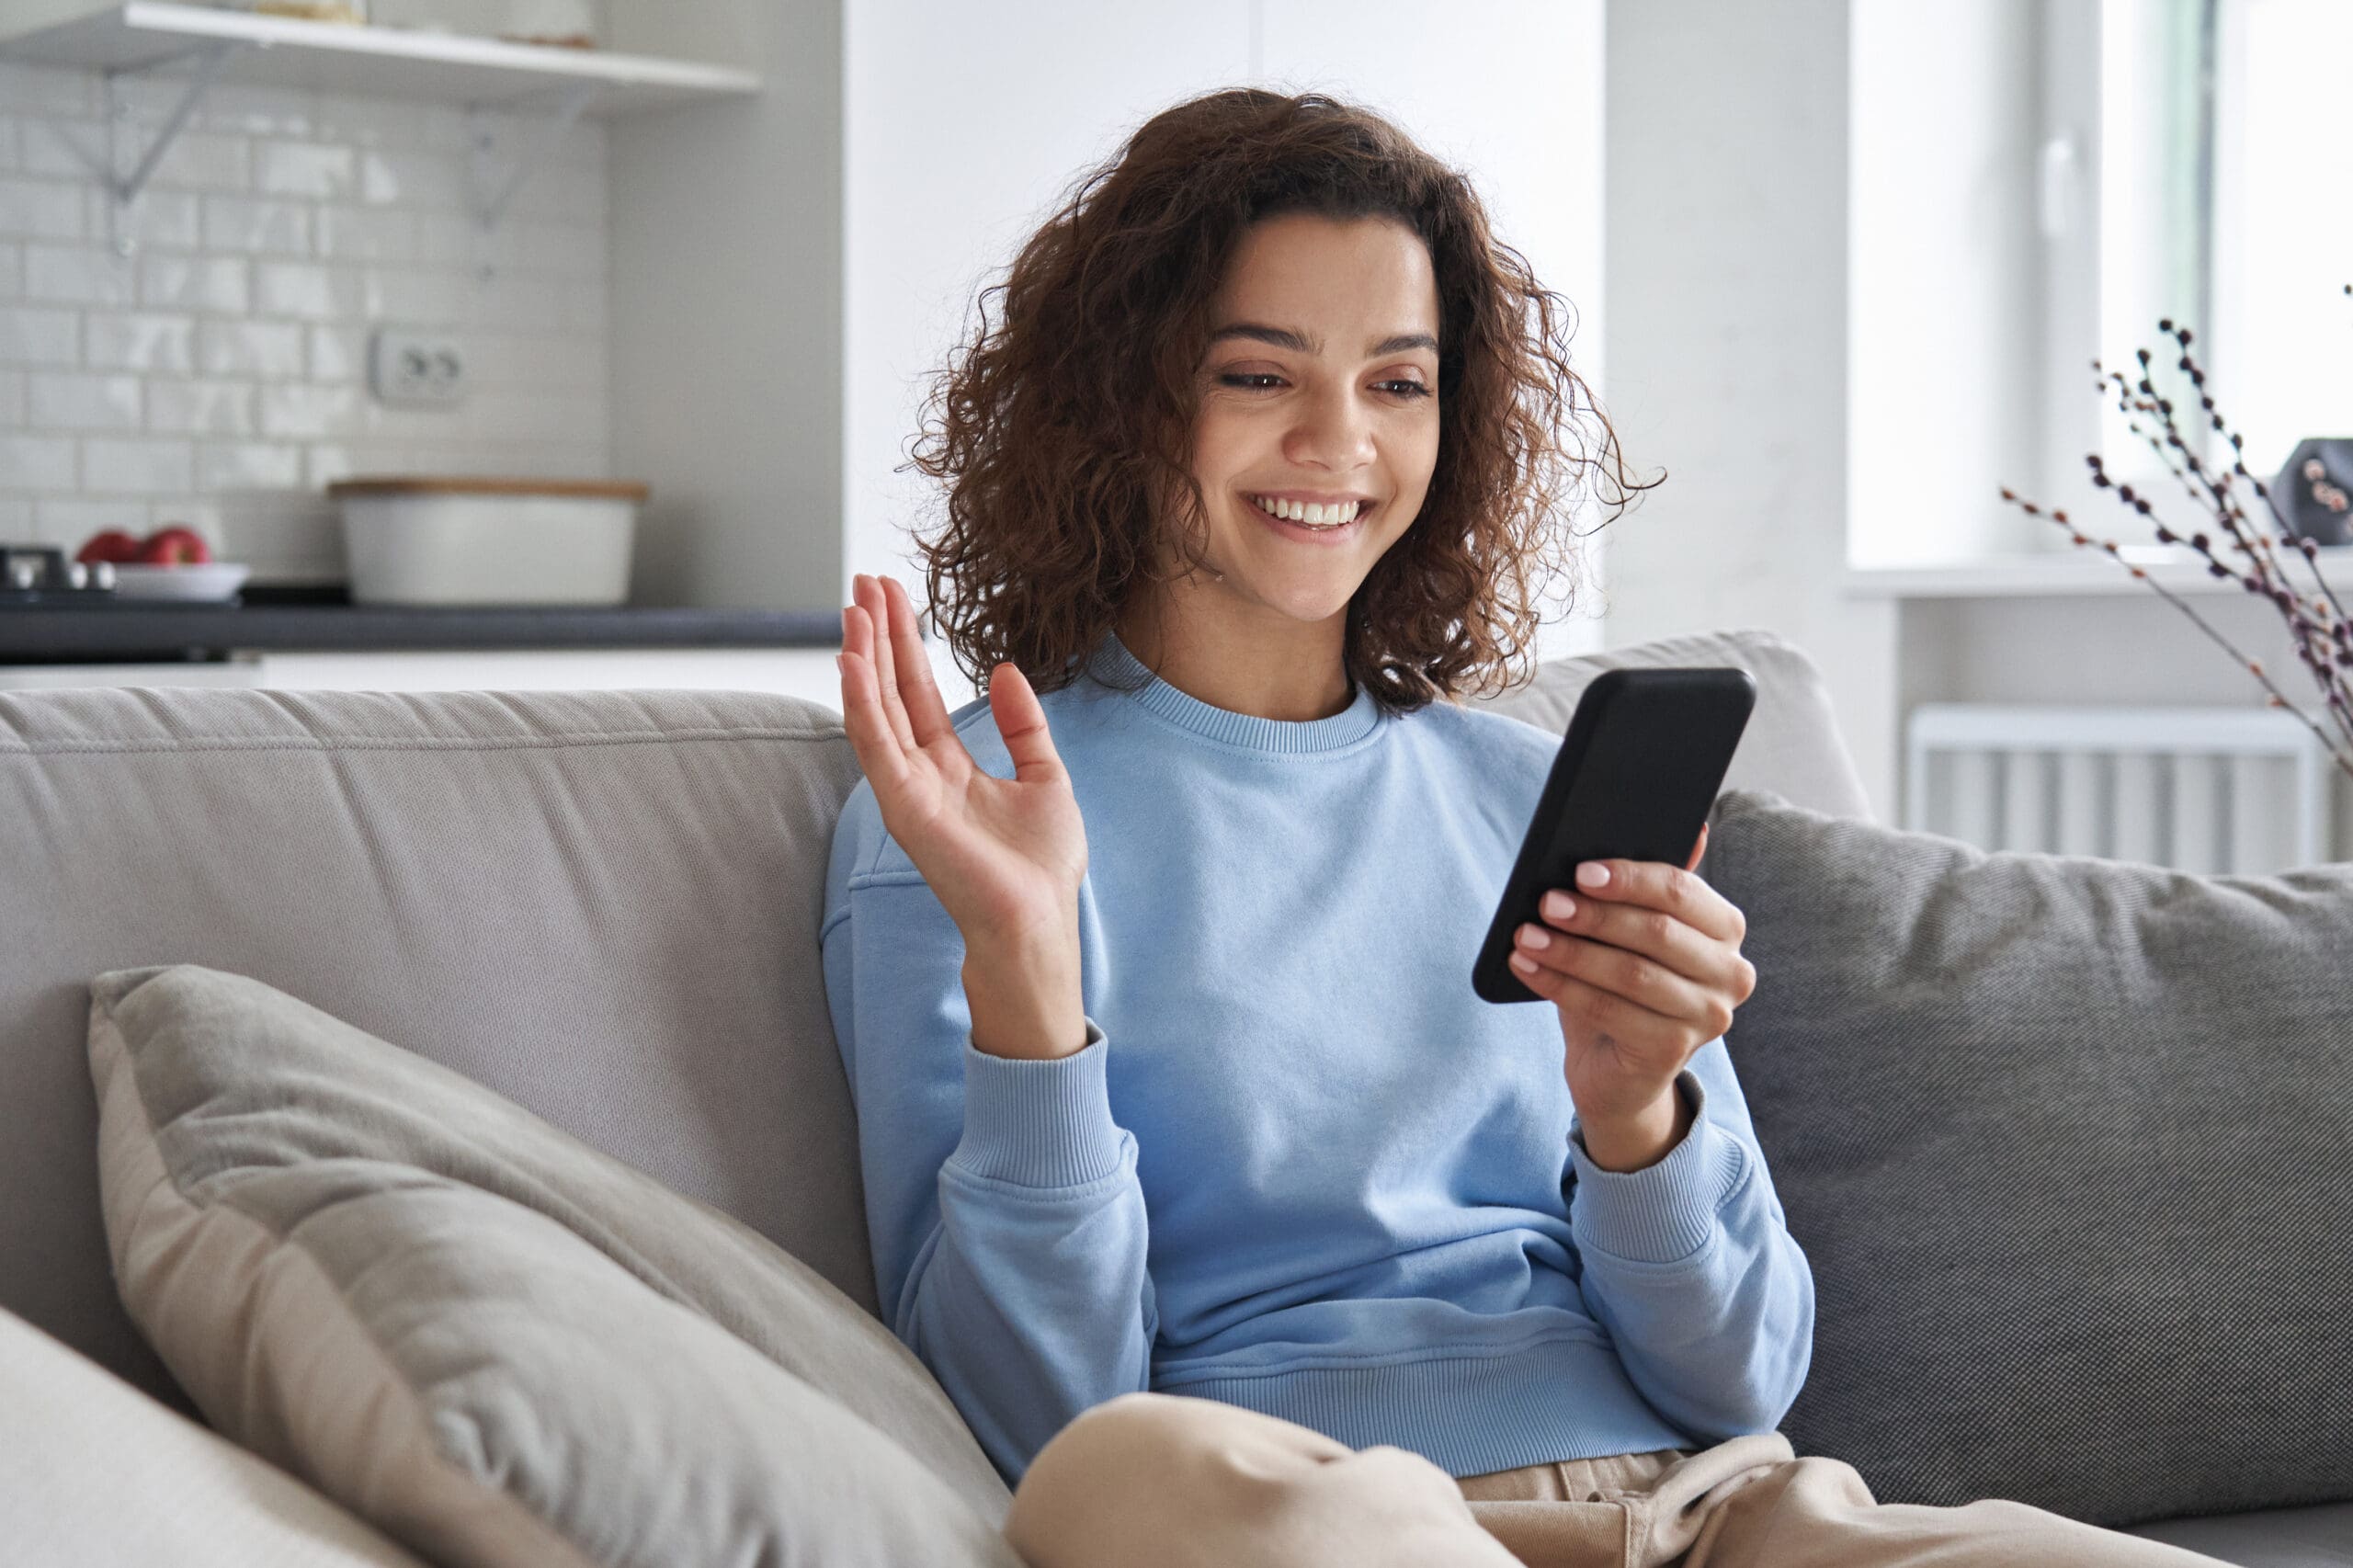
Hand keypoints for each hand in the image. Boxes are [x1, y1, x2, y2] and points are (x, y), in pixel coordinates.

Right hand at [837, 573, 1088, 955]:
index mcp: (951, 766)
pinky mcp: (903, 807)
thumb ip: (1023, 725)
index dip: (906, 644)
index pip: (919, 692)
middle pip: (892, 690)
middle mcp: (921, 773)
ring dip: (862, 657)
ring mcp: (907, 789)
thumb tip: (1005, 670)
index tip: (893, 597)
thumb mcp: (1045, 777)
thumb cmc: (1043, 867)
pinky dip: (860, 701)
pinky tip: (852, 661)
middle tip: (862, 583)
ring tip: (854, 608)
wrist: (1039, 921)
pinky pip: (874, 744)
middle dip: (877, 637)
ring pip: (875, 709)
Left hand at [1507, 823, 1756, 1143]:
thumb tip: (1686, 827)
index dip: (1629, 879)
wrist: (1617, 1067)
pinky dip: (1561, 986)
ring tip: (1525, 936)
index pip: (1681, 892)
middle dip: (1594, 915)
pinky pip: (1609, 1010)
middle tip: (1545, 902)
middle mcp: (1731, 972)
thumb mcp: (1630, 932)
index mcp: (1725, 928)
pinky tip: (1527, 968)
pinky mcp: (1674, 1051)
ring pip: (1631, 973)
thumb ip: (1645, 885)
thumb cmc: (1621, 985)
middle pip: (1656, 932)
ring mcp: (1708, 1016)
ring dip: (1571, 951)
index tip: (1579, 871)